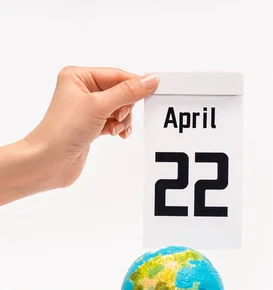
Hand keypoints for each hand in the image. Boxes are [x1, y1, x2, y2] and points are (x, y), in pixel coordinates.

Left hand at [25, 66, 158, 188]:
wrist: (50, 161)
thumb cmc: (64, 130)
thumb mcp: (99, 106)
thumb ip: (127, 92)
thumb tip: (149, 80)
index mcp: (78, 76)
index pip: (116, 75)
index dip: (134, 84)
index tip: (153, 90)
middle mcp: (81, 90)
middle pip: (119, 92)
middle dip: (125, 107)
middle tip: (120, 118)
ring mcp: (86, 109)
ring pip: (118, 108)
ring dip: (123, 119)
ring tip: (116, 129)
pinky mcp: (90, 126)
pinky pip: (113, 121)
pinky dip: (118, 127)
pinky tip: (117, 134)